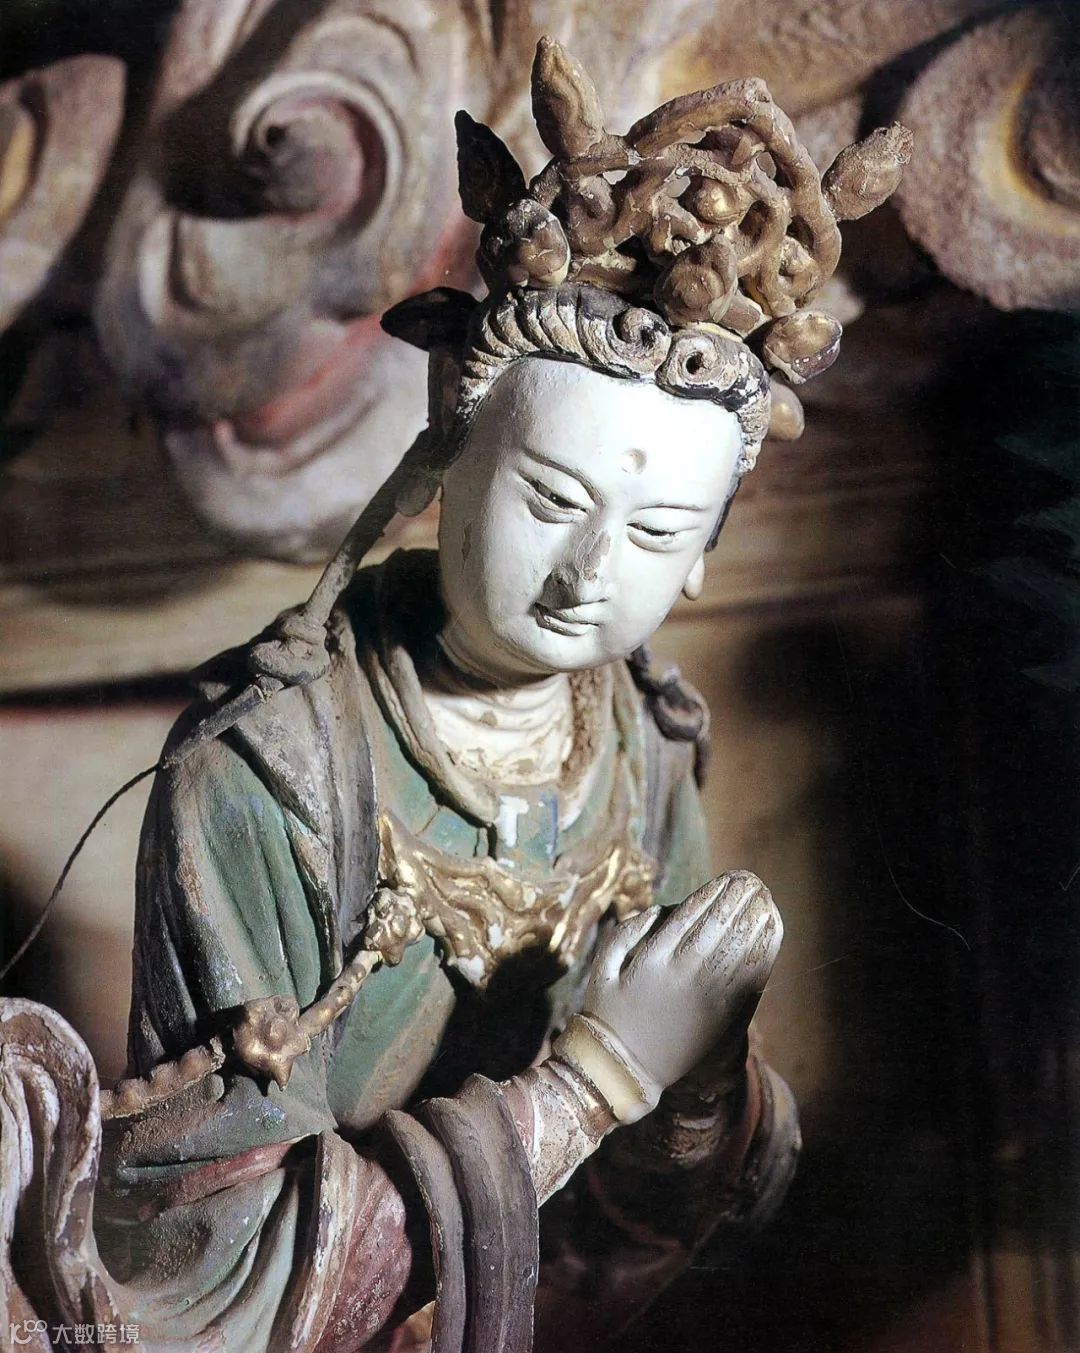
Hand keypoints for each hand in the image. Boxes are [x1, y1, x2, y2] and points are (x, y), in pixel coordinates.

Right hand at [584, 871, 781, 1095]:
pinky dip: (765, 949)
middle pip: (720, 923)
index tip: (729, 877)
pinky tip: (771, 931)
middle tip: (751, 879)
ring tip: (765, 897)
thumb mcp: (602, 966)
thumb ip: (628, 931)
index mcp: (653, 957)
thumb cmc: (609, 1013)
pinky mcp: (724, 1015)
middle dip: (739, 896)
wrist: (624, 1071)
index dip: (714, 891)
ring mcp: (707, 995)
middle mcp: (683, 972)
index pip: (692, 913)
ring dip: (756, 917)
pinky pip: (752, 975)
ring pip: (740, 945)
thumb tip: (662, 909)